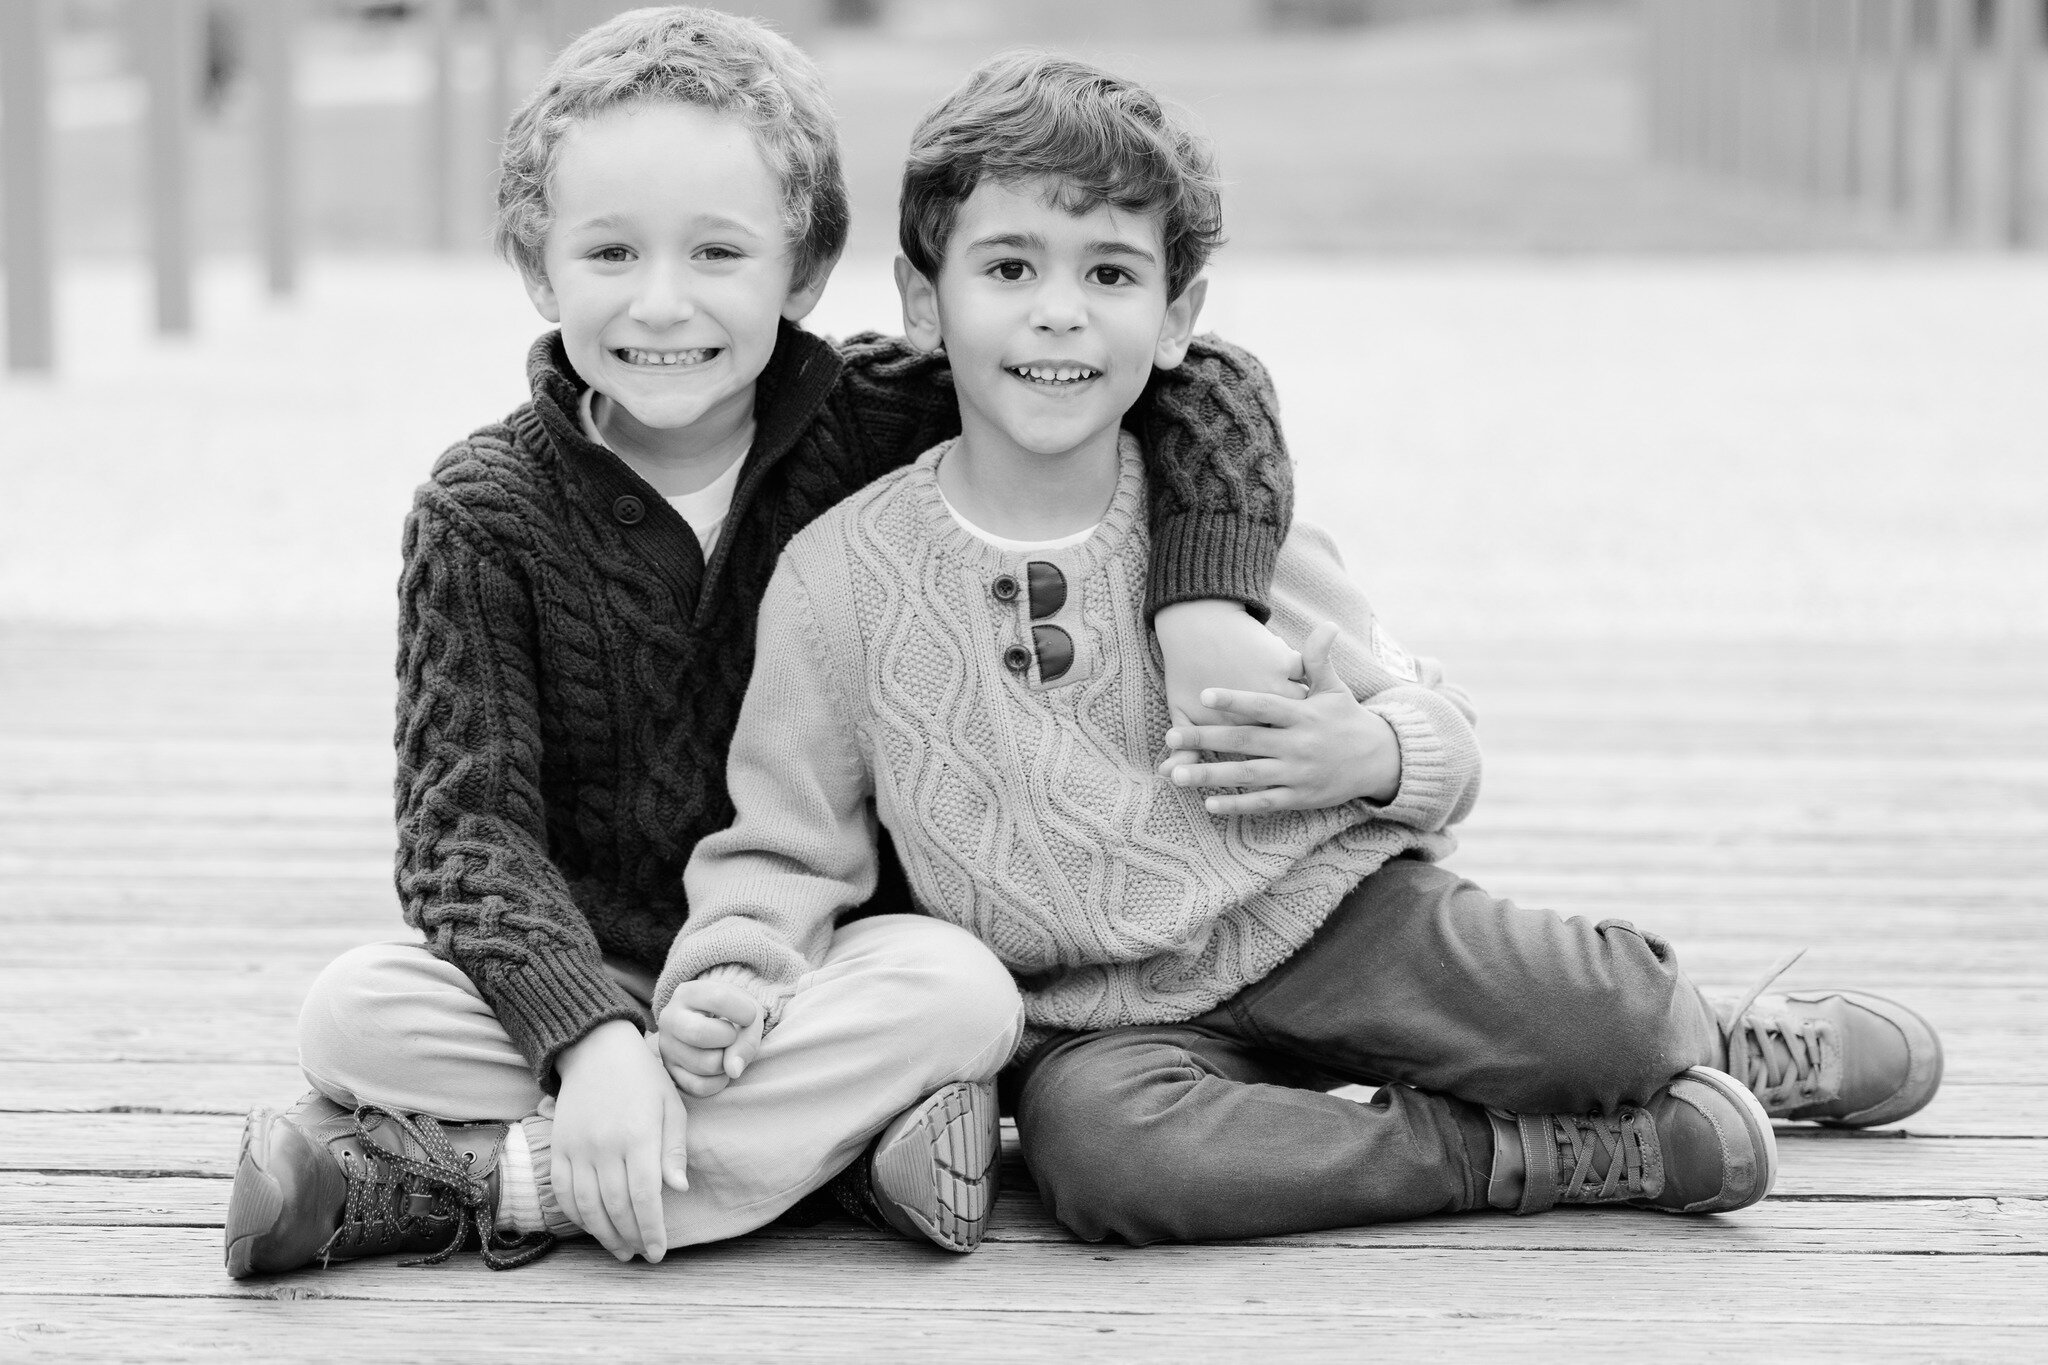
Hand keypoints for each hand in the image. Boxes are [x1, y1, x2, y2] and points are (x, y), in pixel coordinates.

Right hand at [551, 1019, 689, 1262]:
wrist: (596, 1050)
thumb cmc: (643, 1078)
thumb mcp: (671, 1105)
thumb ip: (674, 1150)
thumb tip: (679, 1190)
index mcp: (639, 1135)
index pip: (646, 1196)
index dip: (652, 1229)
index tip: (658, 1252)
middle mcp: (605, 1145)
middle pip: (616, 1206)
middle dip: (631, 1237)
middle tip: (641, 1255)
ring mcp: (577, 1147)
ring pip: (587, 1206)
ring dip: (604, 1234)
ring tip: (620, 1249)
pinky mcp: (558, 1147)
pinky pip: (563, 1192)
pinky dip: (576, 1216)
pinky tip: (593, 1226)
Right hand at [656, 979, 765, 1099]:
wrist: (712, 1021)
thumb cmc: (732, 1013)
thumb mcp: (748, 1012)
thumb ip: (748, 1038)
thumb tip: (733, 1070)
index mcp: (688, 993)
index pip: (718, 998)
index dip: (744, 1012)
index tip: (749, 1016)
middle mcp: (670, 1018)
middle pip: (700, 1033)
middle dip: (729, 1038)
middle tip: (731, 1035)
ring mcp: (667, 1047)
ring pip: (705, 1064)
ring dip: (727, 1062)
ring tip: (724, 1051)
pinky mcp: (670, 1072)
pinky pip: (699, 1087)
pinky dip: (719, 1082)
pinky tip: (720, 1069)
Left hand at [1160, 622, 1400, 813]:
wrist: (1380, 760)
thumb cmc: (1347, 719)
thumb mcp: (1335, 688)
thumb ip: (1319, 660)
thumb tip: (1327, 624)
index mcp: (1303, 715)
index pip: (1263, 706)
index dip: (1235, 700)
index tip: (1204, 695)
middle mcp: (1298, 745)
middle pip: (1245, 741)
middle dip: (1205, 740)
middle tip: (1169, 738)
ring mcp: (1297, 774)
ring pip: (1247, 775)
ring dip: (1210, 776)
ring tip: (1175, 776)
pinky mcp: (1298, 798)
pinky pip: (1263, 802)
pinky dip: (1237, 804)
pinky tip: (1208, 803)